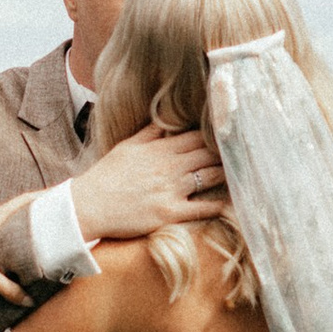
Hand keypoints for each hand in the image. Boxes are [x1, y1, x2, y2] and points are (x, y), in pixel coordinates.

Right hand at [71, 120, 227, 241]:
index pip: (197, 136)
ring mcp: (171, 190)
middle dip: (225, 153)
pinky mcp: (169, 213)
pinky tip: (231, 202)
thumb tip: (167, 118)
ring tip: (241, 173)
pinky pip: (201, 208)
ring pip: (209, 176)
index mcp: (159, 148)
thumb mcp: (127, 146)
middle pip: (208, 154)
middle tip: (243, 153)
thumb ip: (150, 132)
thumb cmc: (106, 176)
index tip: (228, 135)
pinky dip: (218, 205)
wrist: (89, 205)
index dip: (215, 136)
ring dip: (226, 174)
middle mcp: (169, 166)